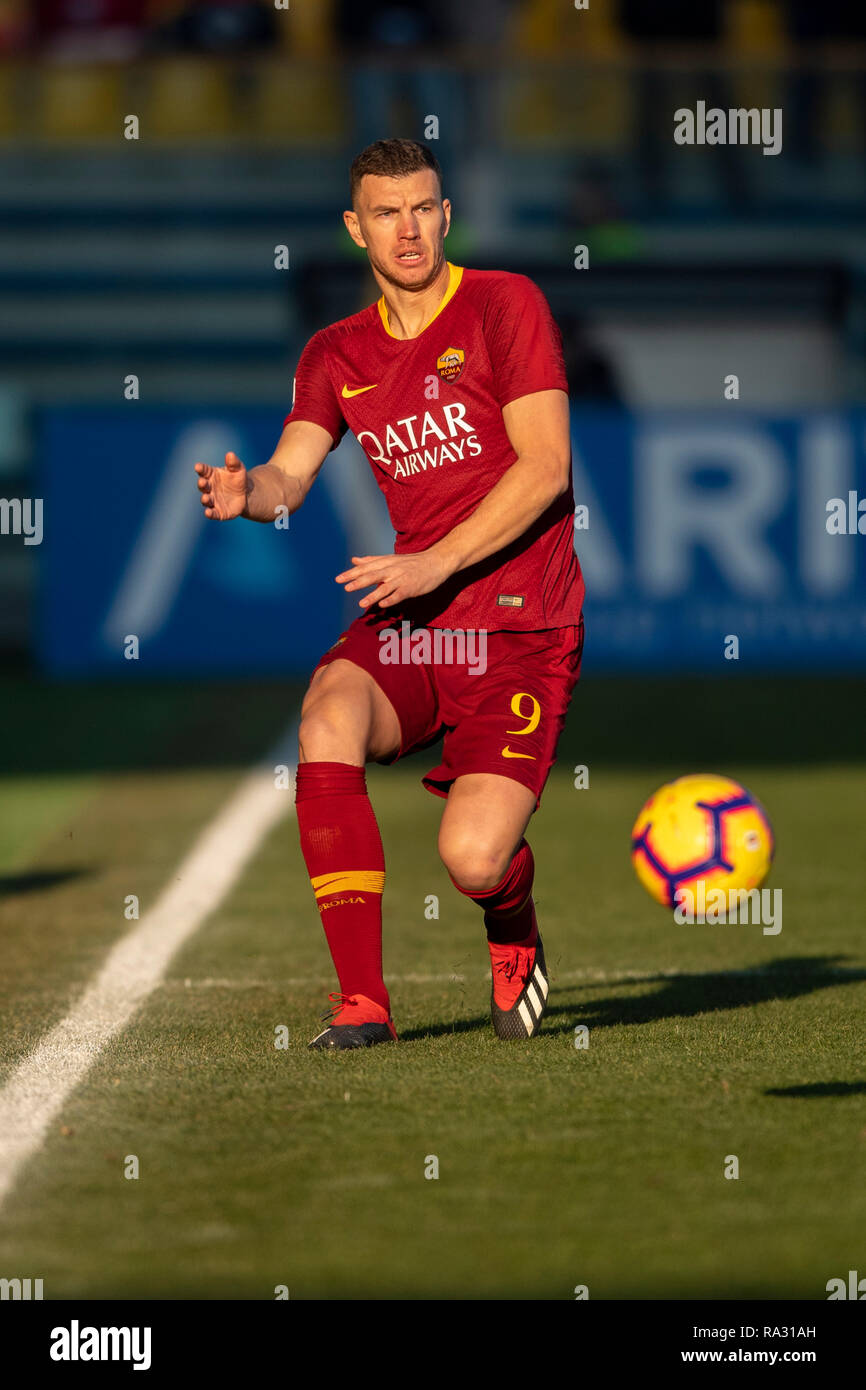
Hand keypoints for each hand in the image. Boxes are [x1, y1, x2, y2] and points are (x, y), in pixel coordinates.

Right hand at [194, 451, 247, 519]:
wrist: (246, 494)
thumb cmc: (238, 479)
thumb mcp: (238, 469)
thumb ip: (233, 463)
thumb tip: (230, 454)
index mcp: (211, 475)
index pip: (204, 471)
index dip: (200, 469)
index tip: (198, 467)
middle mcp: (209, 488)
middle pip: (203, 485)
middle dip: (202, 484)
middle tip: (202, 482)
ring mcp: (213, 500)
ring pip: (206, 500)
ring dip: (205, 499)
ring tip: (206, 498)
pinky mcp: (219, 512)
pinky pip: (213, 513)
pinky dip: (210, 514)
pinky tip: (208, 513)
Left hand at [335, 549, 452, 608]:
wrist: (437, 561)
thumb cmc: (412, 562)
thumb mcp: (391, 559)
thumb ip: (372, 561)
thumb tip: (354, 560)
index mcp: (386, 562)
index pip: (366, 568)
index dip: (352, 573)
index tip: (338, 579)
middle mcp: (392, 569)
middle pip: (373, 575)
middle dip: (358, 582)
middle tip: (345, 587)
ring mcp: (402, 578)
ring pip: (386, 587)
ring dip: (373, 595)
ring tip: (361, 603)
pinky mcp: (412, 587)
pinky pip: (400, 594)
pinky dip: (391, 599)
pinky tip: (383, 605)